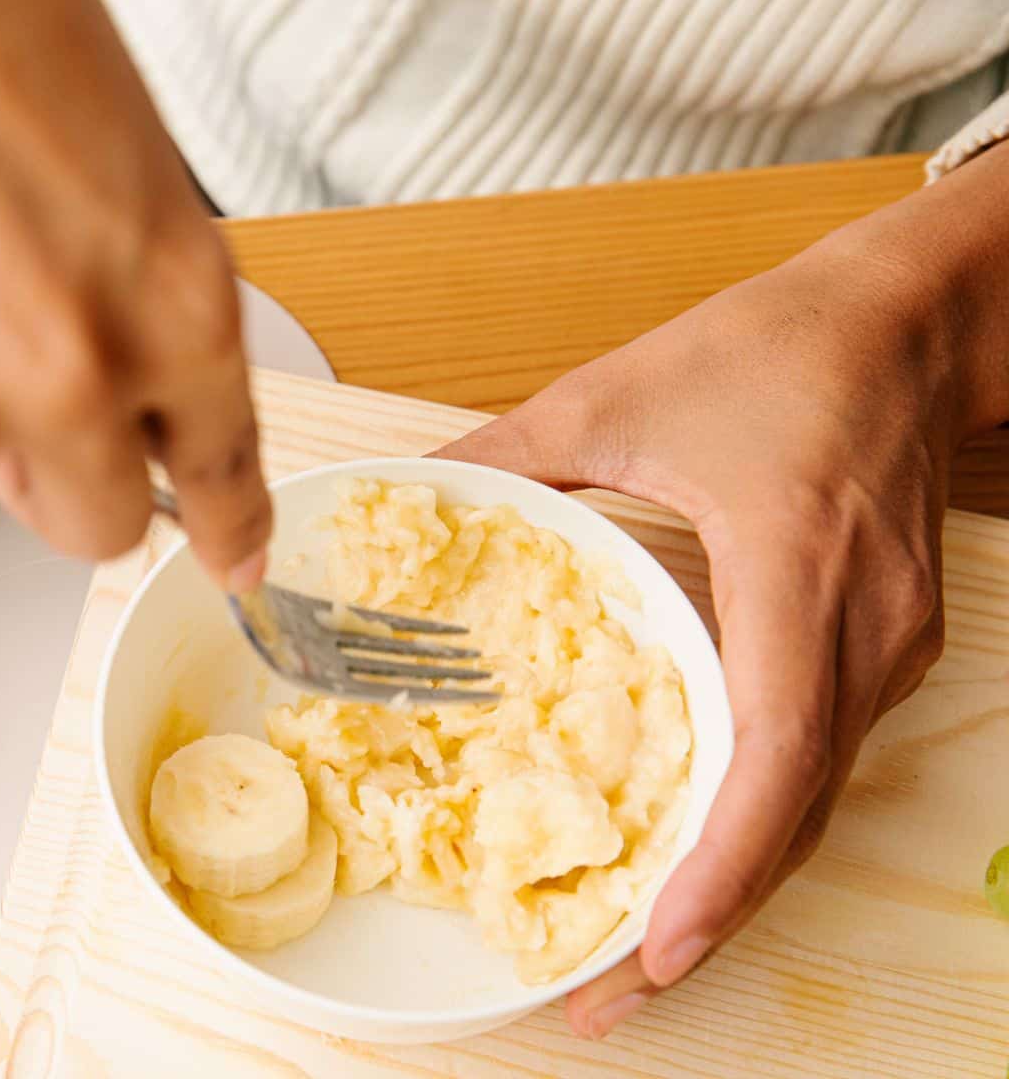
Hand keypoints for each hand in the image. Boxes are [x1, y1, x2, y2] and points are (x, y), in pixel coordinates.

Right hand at [0, 0, 271, 587]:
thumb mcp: (114, 158)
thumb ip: (129, 300)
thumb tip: (99, 396)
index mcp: (174, 306)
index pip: (221, 469)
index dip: (225, 524)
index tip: (229, 558)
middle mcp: (69, 382)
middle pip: (92, 523)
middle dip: (61, 472)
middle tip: (8, 383)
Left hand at [435, 189, 1008, 1034]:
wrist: (914, 319)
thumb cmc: (781, 347)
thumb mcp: (618, 391)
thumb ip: (507, 453)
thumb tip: (407, 495)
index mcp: (792, 568)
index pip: (774, 749)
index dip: (720, 865)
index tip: (657, 949)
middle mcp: (859, 631)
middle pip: (792, 816)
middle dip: (705, 924)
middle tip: (603, 1002)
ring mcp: (888, 649)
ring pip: (810, 804)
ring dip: (731, 890)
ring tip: (632, 960)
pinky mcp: (884, 650)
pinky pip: (818, 763)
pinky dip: (755, 828)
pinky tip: (687, 862)